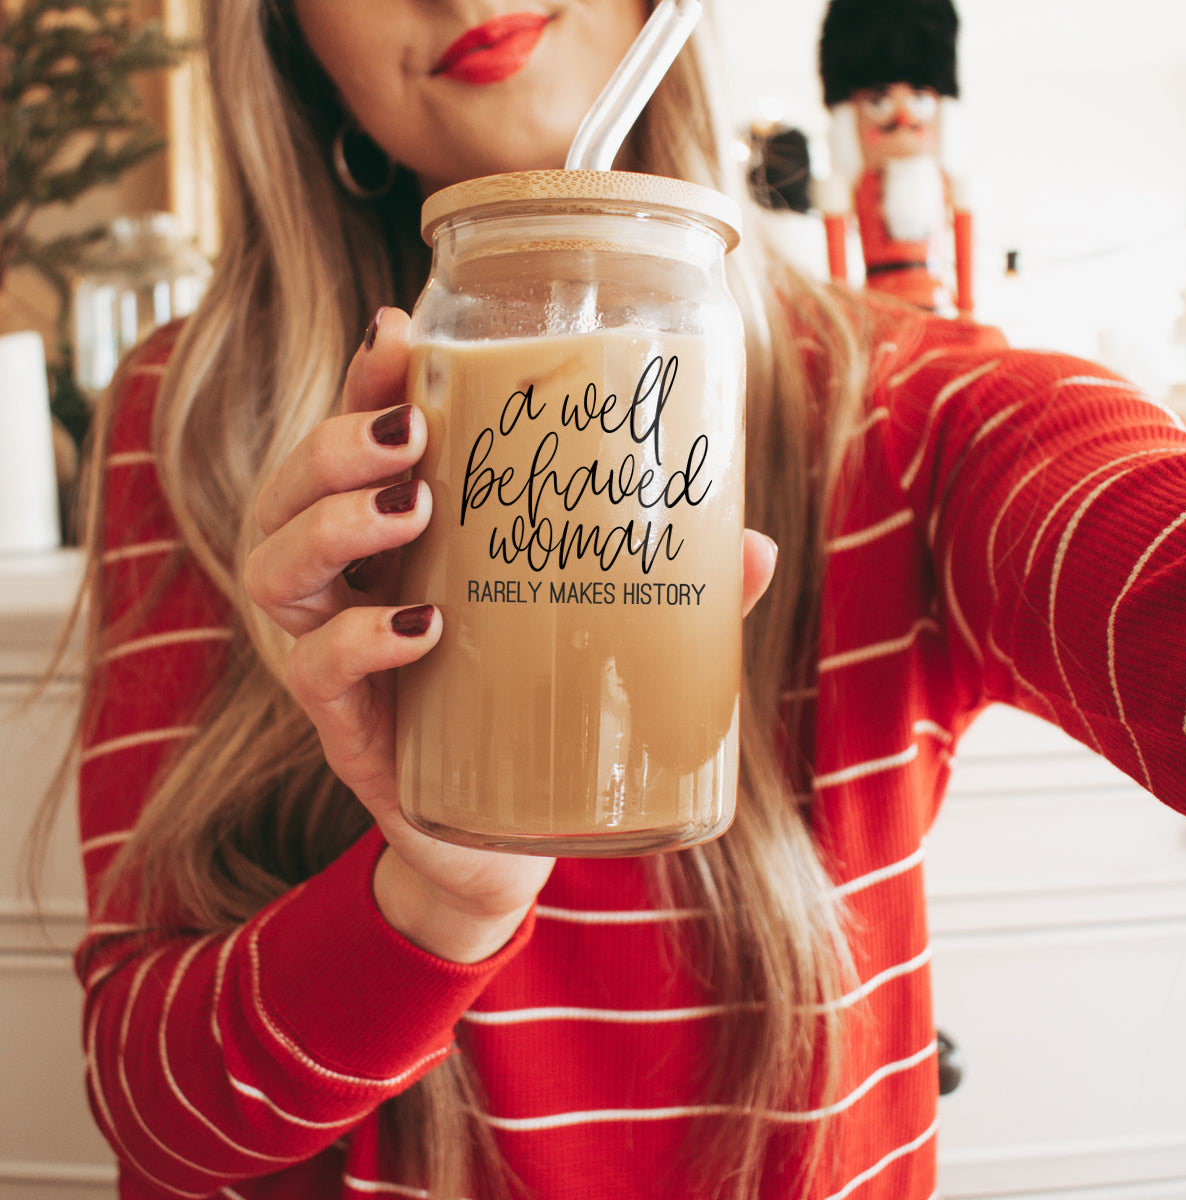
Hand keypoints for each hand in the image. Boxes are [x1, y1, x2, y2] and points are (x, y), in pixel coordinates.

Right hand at [246, 308, 778, 963]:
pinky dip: (361, 640)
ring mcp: (332, 658)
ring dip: (333, 523)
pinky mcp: (346, 730)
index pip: (354, 442)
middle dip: (336, 444)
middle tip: (413, 434)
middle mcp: (347, 589)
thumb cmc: (542, 713)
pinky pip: (315, 672)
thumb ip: (668, 591)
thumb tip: (753, 546)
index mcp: (397, 544)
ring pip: (273, 568)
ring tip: (413, 506)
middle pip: (287, 490)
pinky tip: (424, 624)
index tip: (399, 335)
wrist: (506, 840)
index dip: (364, 383)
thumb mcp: (598, 634)